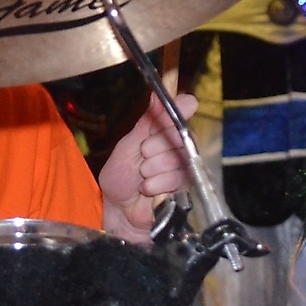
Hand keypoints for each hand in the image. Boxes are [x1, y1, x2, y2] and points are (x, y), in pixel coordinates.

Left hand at [98, 93, 197, 245]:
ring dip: (152, 168)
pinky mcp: (185, 186)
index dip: (180, 109)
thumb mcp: (128, 145)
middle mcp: (176, 147)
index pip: (178, 114)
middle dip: (153, 147)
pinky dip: (156, 184)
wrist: (118, 210)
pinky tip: (148, 188)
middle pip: (177, 135)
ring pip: (176, 158)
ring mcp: (183, 166)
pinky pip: (176, 177)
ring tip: (142, 177)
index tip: (186, 104)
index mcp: (162, 133)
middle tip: (141, 156)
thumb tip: (156, 95)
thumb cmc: (121, 178)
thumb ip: (146, 121)